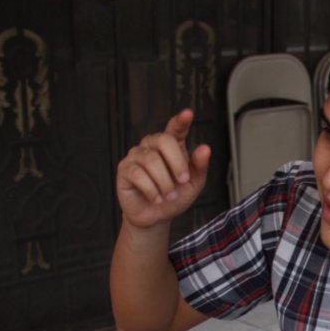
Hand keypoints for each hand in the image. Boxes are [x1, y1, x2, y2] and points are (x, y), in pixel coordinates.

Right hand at [116, 109, 210, 228]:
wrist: (157, 216)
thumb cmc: (174, 197)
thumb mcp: (193, 184)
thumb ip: (200, 166)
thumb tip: (205, 148)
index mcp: (171, 146)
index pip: (175, 128)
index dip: (181, 121)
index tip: (188, 114)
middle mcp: (152, 146)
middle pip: (163, 140)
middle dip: (176, 162)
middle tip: (183, 180)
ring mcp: (136, 156)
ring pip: (151, 160)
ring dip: (164, 182)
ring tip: (169, 195)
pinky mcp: (124, 169)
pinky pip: (138, 174)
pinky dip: (151, 190)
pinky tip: (156, 198)